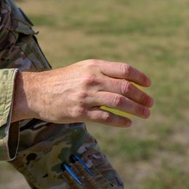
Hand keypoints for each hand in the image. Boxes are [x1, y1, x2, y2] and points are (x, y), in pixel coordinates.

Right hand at [12, 59, 152, 125]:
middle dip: (141, 96)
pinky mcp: (80, 112)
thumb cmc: (64, 80)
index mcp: (94, 66)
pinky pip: (106, 117)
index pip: (124, 70)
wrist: (37, 92)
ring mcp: (86, 96)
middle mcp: (92, 79)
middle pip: (125, 88)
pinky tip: (128, 123)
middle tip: (150, 103)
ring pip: (119, 103)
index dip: (139, 77)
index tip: (148, 84)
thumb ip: (104, 72)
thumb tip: (128, 80)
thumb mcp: (83, 68)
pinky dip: (120, 121)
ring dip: (136, 109)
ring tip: (145, 114)